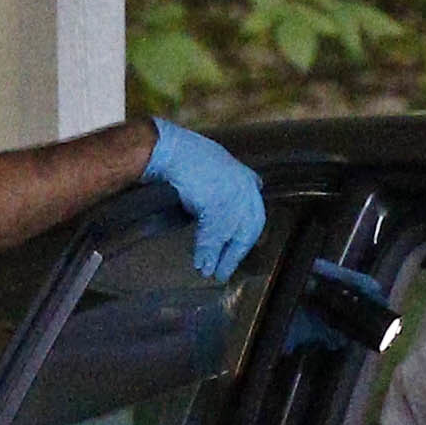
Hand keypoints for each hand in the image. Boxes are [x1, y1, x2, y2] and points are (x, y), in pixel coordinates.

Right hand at [141, 121, 264, 279]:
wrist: (171, 151)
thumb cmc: (185, 157)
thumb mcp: (212, 171)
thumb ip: (222, 191)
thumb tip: (219, 217)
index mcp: (244, 177)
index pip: (253, 214)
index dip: (244, 235)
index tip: (237, 250)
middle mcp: (245, 186)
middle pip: (247, 228)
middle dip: (234, 253)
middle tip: (224, 272)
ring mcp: (234, 196)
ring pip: (229, 234)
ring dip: (218, 256)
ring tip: (210, 273)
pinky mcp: (219, 206)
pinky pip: (214, 235)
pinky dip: (206, 251)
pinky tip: (201, 264)